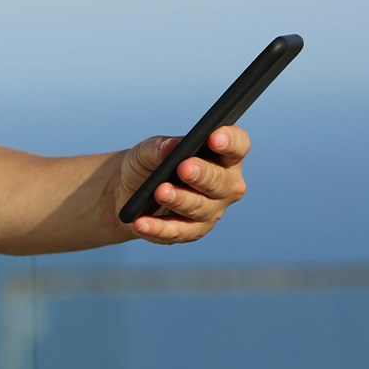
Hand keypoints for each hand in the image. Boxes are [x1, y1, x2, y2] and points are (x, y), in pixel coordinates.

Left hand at [115, 127, 249, 244]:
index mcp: (222, 156)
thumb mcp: (148, 150)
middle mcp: (225, 185)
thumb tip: (170, 146)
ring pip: (201, 208)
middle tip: (183, 168)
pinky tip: (142, 222)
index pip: (238, 146)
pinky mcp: (192, 231)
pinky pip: (178, 231)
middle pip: (222, 182)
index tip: (214, 136)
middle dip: (203, 175)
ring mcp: (211, 210)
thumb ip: (158, 147)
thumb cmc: (150, 164)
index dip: (230, 141)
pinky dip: (159, 227)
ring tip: (159, 192)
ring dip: (180, 200)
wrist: (130, 191)